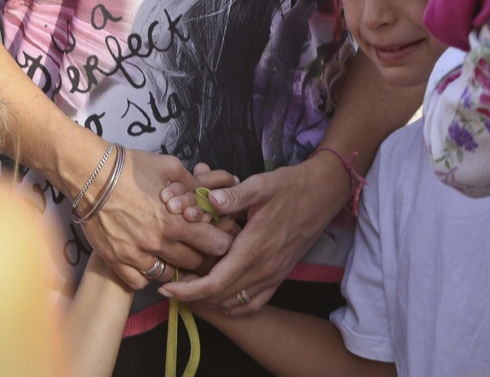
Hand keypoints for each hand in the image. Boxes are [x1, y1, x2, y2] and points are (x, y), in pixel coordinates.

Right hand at [80, 149, 234, 289]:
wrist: (91, 175)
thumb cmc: (131, 168)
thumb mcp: (169, 167)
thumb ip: (192, 185)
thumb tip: (206, 197)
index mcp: (173, 221)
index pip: (211, 243)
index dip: (220, 242)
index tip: (220, 240)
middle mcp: (156, 243)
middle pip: (192, 263)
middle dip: (200, 256)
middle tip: (200, 249)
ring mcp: (135, 255)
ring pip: (167, 276)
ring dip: (174, 269)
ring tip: (174, 257)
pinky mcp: (115, 260)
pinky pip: (138, 281)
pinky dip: (146, 276)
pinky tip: (149, 263)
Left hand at [157, 154, 347, 313]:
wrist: (322, 194)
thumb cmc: (290, 187)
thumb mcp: (261, 184)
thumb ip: (234, 194)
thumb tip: (210, 199)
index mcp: (254, 249)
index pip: (215, 283)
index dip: (188, 291)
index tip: (167, 289)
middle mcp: (264, 269)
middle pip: (221, 297)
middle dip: (192, 296)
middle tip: (170, 286)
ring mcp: (274, 275)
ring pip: (236, 303)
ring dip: (211, 301)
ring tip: (189, 289)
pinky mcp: (280, 275)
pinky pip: (254, 302)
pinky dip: (234, 305)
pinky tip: (220, 297)